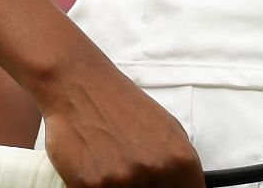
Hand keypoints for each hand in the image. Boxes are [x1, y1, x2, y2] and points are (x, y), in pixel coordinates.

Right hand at [39, 63, 203, 187]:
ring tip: (113, 169)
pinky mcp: (90, 185)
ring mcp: (123, 180)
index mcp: (181, 161)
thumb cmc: (124, 106)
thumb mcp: (168, 131)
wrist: (81, 85)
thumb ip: (180, 168)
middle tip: (134, 176)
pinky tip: (96, 171)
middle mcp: (155, 171)